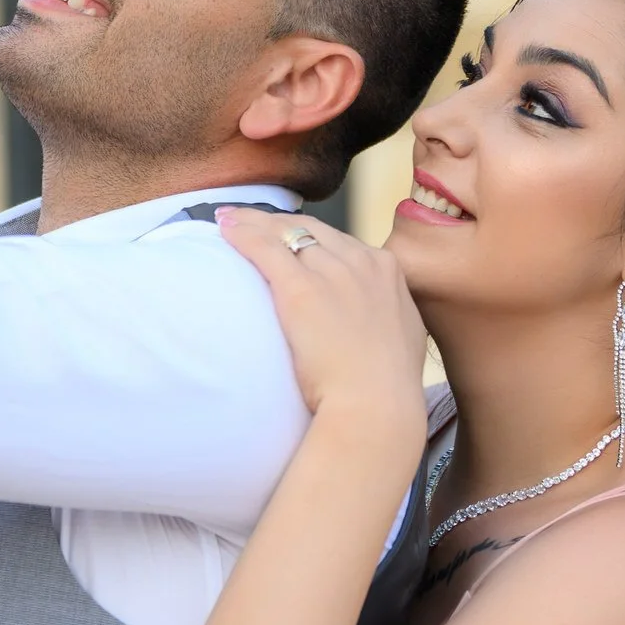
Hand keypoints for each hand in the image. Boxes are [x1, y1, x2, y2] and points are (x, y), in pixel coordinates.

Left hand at [218, 211, 430, 430]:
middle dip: (276, 222)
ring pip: (285, 231)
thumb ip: (385, 312)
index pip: (338, 239)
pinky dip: (241, 233)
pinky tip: (223, 228)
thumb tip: (371, 315)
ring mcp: (331, 272)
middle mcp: (361, 262)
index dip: (307, 235)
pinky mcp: (301, 288)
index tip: (286, 236)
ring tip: (228, 218)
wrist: (377, 406)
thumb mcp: (400, 335)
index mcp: (387, 270)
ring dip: (253, 222)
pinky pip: (265, 248)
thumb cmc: (385, 387)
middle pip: (310, 228)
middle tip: (247, 219)